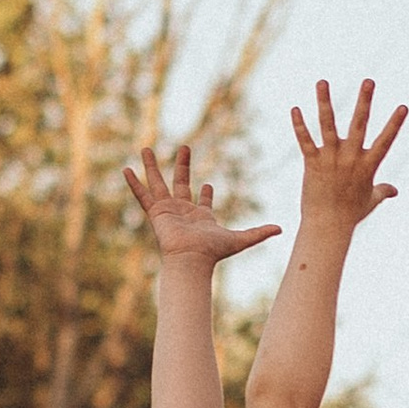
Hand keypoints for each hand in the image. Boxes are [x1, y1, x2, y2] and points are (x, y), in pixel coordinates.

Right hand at [125, 140, 280, 266]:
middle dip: (183, 166)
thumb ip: (259, 233)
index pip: (204, 200)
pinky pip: (143, 195)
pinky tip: (126, 170)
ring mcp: (168, 210)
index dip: (207, 193)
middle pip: (181, 182)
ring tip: (147, 149)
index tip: (209, 184)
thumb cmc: (213, 252)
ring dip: (153, 166)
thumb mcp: (241, 239)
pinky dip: (135, 183)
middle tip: (184, 148)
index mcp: (201, 216)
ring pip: (158, 183)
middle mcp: (183, 211)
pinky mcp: (156, 213)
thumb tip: (282, 229)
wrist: (191, 259)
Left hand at [289, 76, 406, 229]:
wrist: (327, 226)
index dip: (395, 124)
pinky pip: (305, 140)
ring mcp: (331, 159)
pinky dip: (299, 125)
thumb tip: (395, 190)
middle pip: (359, 124)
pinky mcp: (313, 163)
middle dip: (365, 101)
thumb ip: (383, 191)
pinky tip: (295, 109)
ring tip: (322, 82)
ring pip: (328, 125)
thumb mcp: (371, 200)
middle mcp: (351, 158)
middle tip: (369, 80)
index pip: (386, 141)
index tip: (404, 107)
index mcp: (368, 165)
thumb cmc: (350, 214)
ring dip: (325, 102)